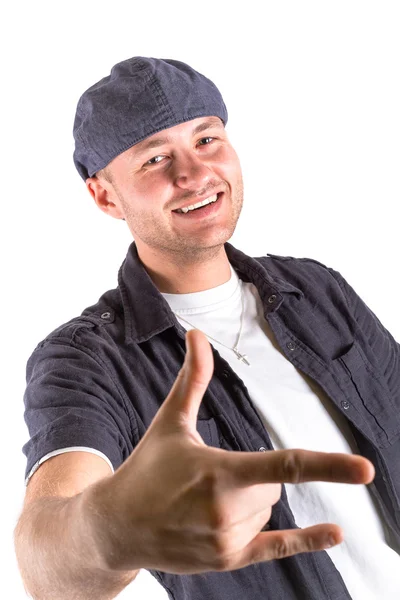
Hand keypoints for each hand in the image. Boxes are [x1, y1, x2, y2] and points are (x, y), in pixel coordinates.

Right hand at [96, 329, 374, 574]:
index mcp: (219, 472)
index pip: (284, 466)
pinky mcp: (227, 559)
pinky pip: (276, 548)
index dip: (329, 465)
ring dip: (247, 504)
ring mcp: (228, 540)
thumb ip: (192, 378)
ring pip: (268, 512)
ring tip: (202, 505)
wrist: (116, 525)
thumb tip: (196, 334)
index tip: (364, 468)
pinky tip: (334, 533)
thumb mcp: (169, 422)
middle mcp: (227, 511)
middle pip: (274, 488)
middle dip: (253, 480)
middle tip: (207, 480)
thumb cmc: (145, 468)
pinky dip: (307, 541)